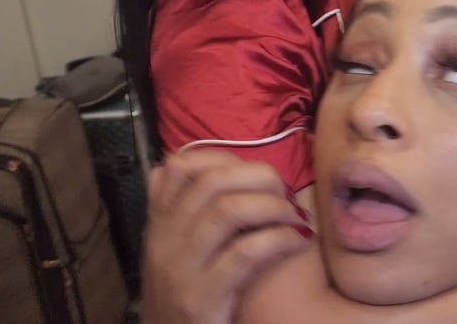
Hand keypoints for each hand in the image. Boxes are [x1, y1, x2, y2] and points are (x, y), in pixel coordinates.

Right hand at [140, 150, 313, 323]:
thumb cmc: (182, 295)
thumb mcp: (169, 252)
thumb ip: (169, 211)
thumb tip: (164, 167)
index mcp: (159, 225)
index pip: (181, 168)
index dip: (227, 160)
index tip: (258, 175)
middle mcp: (165, 240)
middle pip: (212, 182)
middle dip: (259, 178)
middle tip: (286, 194)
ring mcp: (182, 268)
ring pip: (228, 211)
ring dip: (273, 207)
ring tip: (296, 218)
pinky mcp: (202, 296)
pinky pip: (246, 253)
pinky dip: (279, 239)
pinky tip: (297, 241)